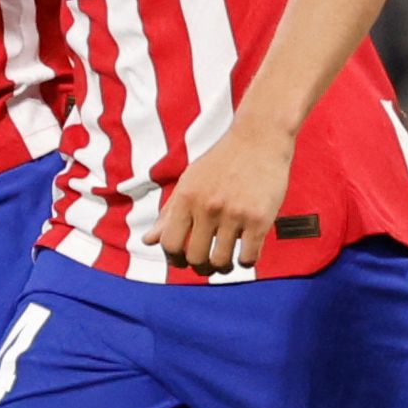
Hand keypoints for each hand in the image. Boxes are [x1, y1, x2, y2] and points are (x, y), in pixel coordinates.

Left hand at [156, 117, 291, 275]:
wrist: (259, 138)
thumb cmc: (221, 161)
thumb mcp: (190, 182)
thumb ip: (168, 213)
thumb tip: (148, 241)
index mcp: (187, 198)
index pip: (170, 244)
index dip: (174, 259)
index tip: (183, 260)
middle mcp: (208, 207)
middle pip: (195, 257)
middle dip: (200, 268)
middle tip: (207, 266)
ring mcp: (235, 214)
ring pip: (221, 261)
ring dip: (222, 268)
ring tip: (225, 264)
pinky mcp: (260, 219)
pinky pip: (249, 257)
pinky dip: (245, 262)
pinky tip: (246, 255)